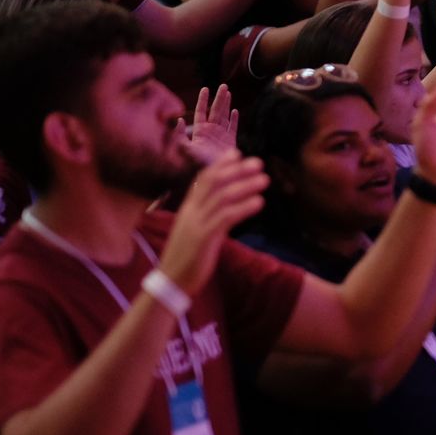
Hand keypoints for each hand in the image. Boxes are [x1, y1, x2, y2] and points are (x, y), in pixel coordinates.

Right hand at [161, 150, 268, 294]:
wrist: (171, 281)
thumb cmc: (187, 256)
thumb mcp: (195, 230)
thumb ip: (208, 215)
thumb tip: (226, 204)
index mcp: (188, 208)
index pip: (203, 179)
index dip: (220, 165)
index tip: (237, 154)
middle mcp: (191, 211)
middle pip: (214, 183)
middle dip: (237, 170)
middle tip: (258, 163)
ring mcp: (196, 224)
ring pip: (222, 197)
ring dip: (245, 186)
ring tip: (264, 180)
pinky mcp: (203, 238)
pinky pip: (225, 217)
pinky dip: (244, 207)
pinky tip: (259, 202)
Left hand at [178, 85, 237, 166]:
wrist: (213, 175)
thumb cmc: (198, 164)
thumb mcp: (185, 149)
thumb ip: (180, 136)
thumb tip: (178, 120)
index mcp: (200, 131)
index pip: (202, 112)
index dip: (203, 100)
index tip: (205, 89)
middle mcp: (211, 131)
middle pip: (215, 110)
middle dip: (219, 98)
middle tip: (223, 85)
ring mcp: (221, 136)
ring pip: (224, 116)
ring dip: (227, 104)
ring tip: (229, 93)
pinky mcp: (231, 142)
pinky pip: (233, 128)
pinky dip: (235, 119)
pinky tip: (235, 111)